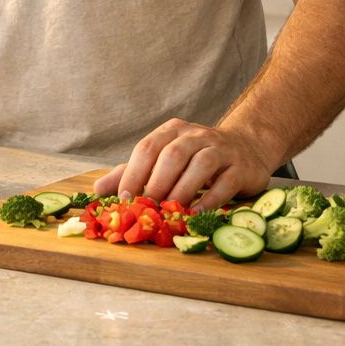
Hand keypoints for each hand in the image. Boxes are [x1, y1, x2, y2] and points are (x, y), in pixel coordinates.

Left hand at [93, 119, 277, 212]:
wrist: (246, 149)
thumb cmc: (195, 158)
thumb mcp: (163, 160)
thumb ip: (132, 173)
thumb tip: (98, 190)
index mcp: (172, 131)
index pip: (147, 148)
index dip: (133, 173)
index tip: (123, 199)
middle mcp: (196, 135)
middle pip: (172, 155)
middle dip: (156, 183)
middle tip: (145, 208)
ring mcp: (221, 149)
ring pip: (199, 166)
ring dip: (181, 191)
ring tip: (169, 212)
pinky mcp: (240, 168)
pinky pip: (224, 183)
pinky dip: (209, 201)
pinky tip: (196, 214)